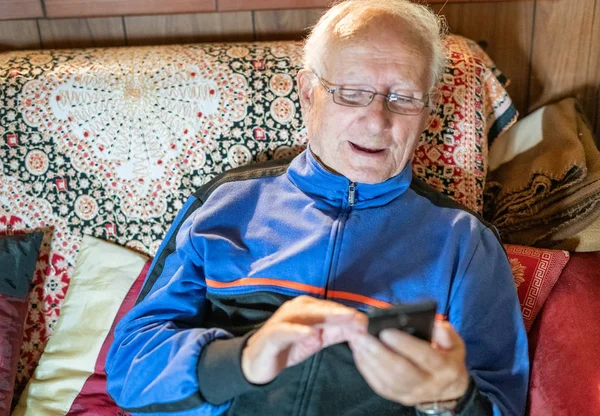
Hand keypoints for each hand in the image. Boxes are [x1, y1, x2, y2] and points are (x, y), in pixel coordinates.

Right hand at [241, 295, 365, 384]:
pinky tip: (310, 334)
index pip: (332, 308)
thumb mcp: (317, 340)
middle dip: (342, 313)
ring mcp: (283, 319)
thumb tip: (359, 326)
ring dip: (325, 316)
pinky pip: (285, 330)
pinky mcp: (272, 333)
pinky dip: (297, 331)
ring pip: (306, 314)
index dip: (349, 314)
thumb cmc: (290, 346)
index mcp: (308, 308)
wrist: (259, 361)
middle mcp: (296, 309)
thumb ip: (336, 332)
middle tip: (360, 318)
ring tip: (343, 318)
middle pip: (322, 308)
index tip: (367, 321)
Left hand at [349, 320, 469, 405]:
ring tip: (358, 341)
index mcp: (445, 368)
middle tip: (363, 335)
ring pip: (387, 380)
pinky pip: (379, 386)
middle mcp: (428, 384)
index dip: (405, 344)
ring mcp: (412, 393)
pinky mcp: (398, 397)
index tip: (386, 331)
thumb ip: (445, 333)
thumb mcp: (455, 343)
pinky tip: (359, 353)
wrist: (448, 389)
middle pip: (401, 371)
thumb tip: (434, 325)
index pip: (424, 356)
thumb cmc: (448, 358)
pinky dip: (366, 369)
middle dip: (379, 352)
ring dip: (369, 359)